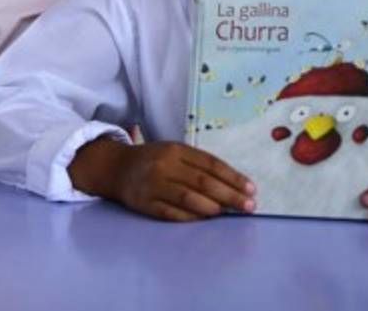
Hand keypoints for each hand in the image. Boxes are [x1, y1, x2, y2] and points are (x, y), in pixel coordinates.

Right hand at [68, 138, 255, 221]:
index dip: (233, 177)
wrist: (116, 168)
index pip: (211, 164)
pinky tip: (205, 219)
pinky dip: (191, 217)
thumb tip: (232, 185)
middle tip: (249, 206)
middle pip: (203, 182)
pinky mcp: (145, 203)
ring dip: (212, 207)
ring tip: (228, 213)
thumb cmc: (153, 161)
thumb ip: (199, 165)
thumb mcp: (175, 153)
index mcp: (176, 150)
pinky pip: (172, 213)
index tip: (251, 189)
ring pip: (188, 198)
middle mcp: (165, 165)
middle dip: (230, 195)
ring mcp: (153, 185)